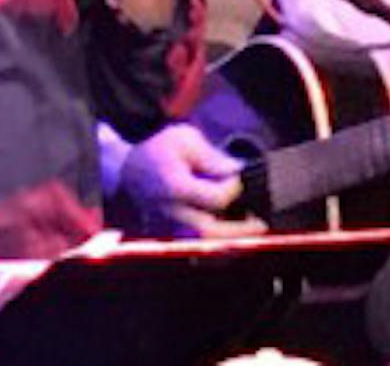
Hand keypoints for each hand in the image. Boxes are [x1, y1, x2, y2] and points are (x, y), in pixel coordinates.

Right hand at [117, 124, 263, 239]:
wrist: (130, 171)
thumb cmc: (160, 151)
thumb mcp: (184, 138)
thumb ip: (212, 155)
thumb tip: (236, 172)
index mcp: (175, 186)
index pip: (216, 198)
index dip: (232, 188)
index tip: (234, 177)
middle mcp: (172, 212)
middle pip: (210, 232)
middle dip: (239, 231)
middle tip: (260, 225)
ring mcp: (169, 227)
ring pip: (204, 247)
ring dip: (230, 244)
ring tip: (250, 234)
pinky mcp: (170, 236)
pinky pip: (197, 250)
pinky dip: (217, 249)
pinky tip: (232, 240)